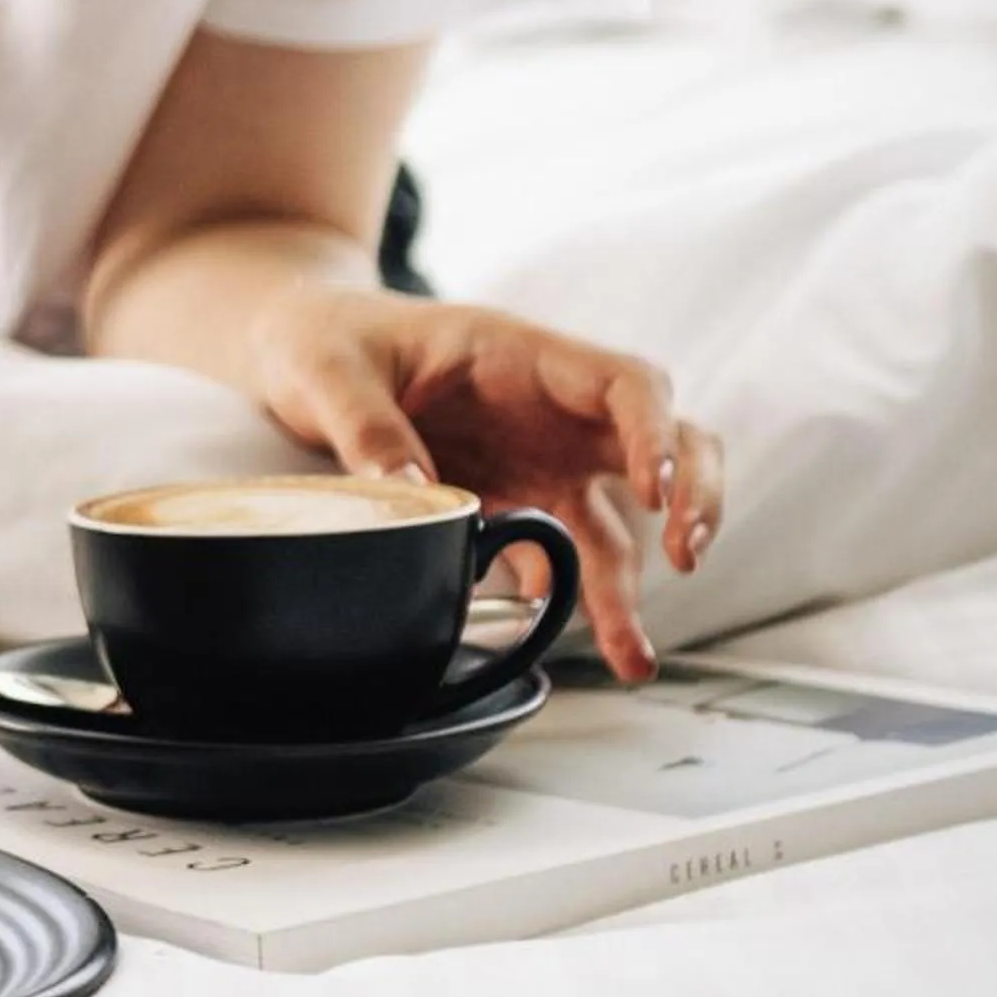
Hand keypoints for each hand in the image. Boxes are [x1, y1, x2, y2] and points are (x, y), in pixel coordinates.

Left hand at [249, 288, 725, 681]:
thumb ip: (366, 427)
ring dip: (629, 584)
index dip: (655, 433)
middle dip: (694, 498)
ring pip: (616, 517)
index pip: (626, 384)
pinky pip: (556, 550)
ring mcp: (538, 456)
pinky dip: (562, 593)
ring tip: (632, 657)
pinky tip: (551, 632)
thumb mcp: (328, 372)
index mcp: (522, 355)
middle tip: (688, 557)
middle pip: (666, 443)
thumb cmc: (326, 339)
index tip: (653, 490)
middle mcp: (550, 409)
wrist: (302, 349)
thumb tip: (412, 494)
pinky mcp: (512, 498)